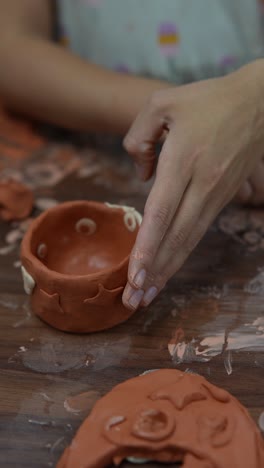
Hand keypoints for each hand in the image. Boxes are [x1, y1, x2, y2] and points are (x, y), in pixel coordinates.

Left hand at [122, 60, 263, 310]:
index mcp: (185, 159)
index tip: (133, 275)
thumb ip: (137, 138)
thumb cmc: (207, 99)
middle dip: (154, 271)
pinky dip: (181, 253)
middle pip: (176, 236)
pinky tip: (168, 267)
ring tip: (147, 295)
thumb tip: (141, 177)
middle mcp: (202, 183)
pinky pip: (198, 231)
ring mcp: (215, 193)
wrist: (258, 102)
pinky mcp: (222, 198)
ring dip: (168, 269)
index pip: (162, 212)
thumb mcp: (161, 103)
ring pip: (189, 239)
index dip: (147, 246)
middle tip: (133, 301)